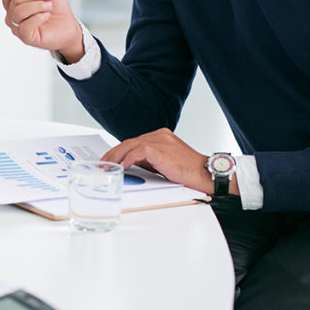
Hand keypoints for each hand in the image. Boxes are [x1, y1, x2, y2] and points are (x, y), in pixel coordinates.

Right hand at [1, 0, 83, 61]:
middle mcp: (11, 12)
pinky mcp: (25, 37)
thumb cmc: (55, 6)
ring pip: (18, 11)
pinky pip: (25, 25)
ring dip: (38, 5)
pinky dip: (38, 17)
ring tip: (49, 6)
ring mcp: (17, 26)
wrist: (69, 24)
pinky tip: (46, 16)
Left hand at [101, 128, 216, 194]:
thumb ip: (149, 159)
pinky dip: (127, 159)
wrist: (205, 173)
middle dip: (114, 153)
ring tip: (108, 166)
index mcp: (161, 136)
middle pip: (129, 142)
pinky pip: (137, 152)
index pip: (134, 141)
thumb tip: (131, 163)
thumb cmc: (188, 171)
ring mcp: (159, 140)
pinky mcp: (158, 148)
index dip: (120, 150)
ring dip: (116, 157)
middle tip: (104, 163)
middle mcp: (159, 135)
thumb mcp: (164, 162)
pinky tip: (122, 166)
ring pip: (130, 145)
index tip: (111, 159)